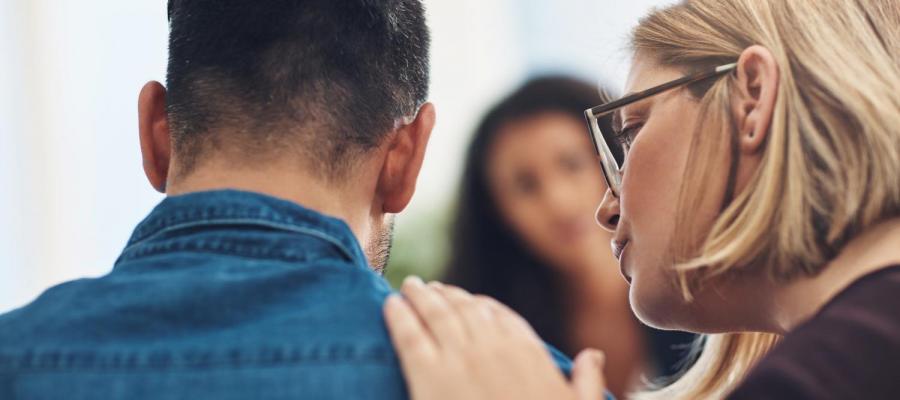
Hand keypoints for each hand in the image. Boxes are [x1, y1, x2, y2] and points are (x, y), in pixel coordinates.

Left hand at [383, 276, 607, 399]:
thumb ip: (586, 380)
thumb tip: (593, 355)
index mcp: (526, 351)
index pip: (499, 315)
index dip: (480, 304)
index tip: (469, 299)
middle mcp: (491, 347)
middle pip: (464, 308)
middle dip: (446, 295)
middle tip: (430, 288)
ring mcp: (457, 359)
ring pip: (435, 314)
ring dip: (420, 296)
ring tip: (410, 286)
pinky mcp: (427, 377)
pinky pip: (409, 336)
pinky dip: (398, 317)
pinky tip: (389, 305)